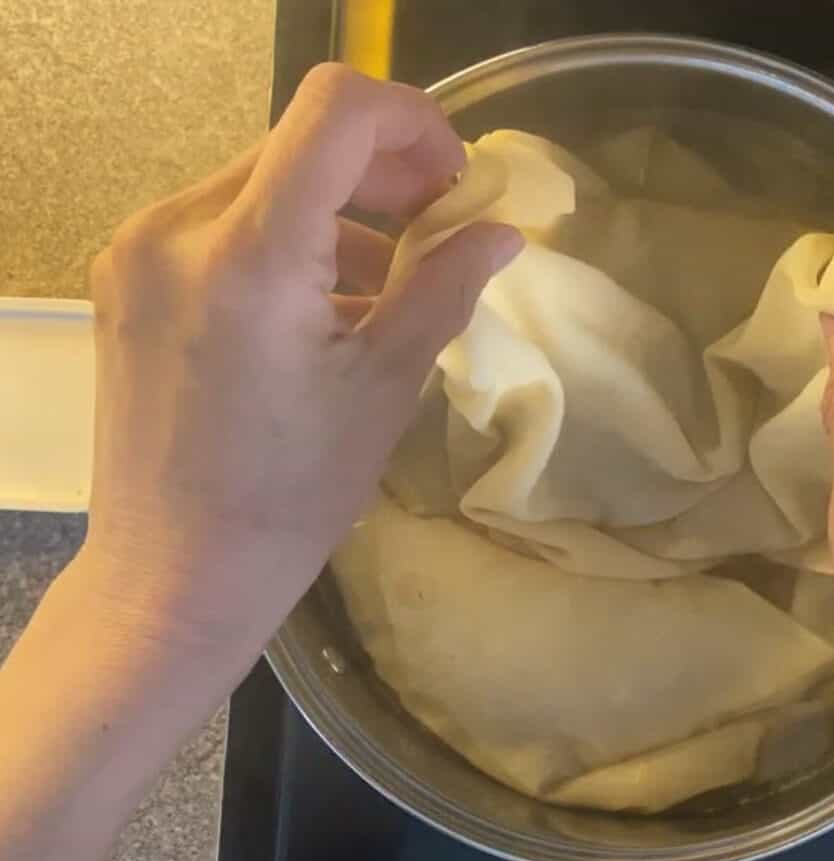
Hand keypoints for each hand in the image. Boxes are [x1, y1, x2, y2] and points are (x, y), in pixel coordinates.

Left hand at [81, 64, 521, 658]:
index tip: (455, 180)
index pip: (337, 110)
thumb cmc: (291, 494)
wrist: (174, 572)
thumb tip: (500, 229)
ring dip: (338, 209)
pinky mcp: (128, 276)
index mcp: (249, 253)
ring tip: (385, 282)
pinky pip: (223, 221)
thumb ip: (444, 286)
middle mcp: (177, 227)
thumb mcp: (384, 385)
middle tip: (439, 226)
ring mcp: (141, 249)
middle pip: (300, 140)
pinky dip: (286, 239)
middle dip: (384, 170)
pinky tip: (322, 305)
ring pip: (263, 178)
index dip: (414, 120)